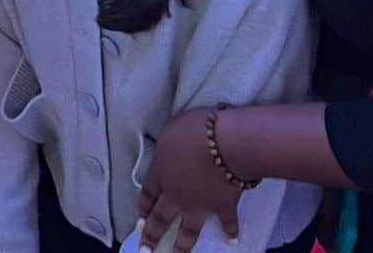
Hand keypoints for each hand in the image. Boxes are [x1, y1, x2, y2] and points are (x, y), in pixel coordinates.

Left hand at [138, 108, 240, 251]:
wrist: (225, 145)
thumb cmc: (192, 131)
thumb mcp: (169, 133)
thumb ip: (166, 150)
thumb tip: (168, 155)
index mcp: (161, 174)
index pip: (147, 193)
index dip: (143, 206)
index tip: (139, 221)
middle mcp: (176, 195)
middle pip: (161, 218)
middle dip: (152, 235)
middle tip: (146, 251)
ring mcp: (200, 206)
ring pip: (188, 230)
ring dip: (183, 245)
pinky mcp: (223, 208)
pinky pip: (227, 222)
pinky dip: (230, 230)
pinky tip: (232, 238)